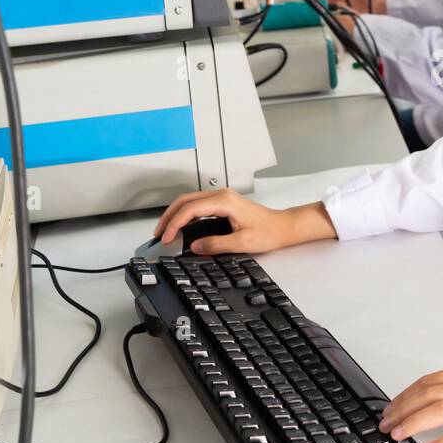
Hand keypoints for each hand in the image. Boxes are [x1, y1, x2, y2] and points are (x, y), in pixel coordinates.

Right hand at [152, 190, 336, 254]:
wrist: (283, 227)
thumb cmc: (269, 232)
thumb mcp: (242, 243)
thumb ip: (216, 245)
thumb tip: (195, 246)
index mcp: (225, 202)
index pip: (190, 209)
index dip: (174, 224)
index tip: (166, 237)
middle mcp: (222, 196)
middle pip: (185, 201)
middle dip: (168, 216)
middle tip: (158, 233)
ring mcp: (222, 198)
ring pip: (190, 201)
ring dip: (175, 214)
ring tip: (165, 230)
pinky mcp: (222, 203)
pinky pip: (197, 205)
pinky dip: (185, 214)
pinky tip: (180, 226)